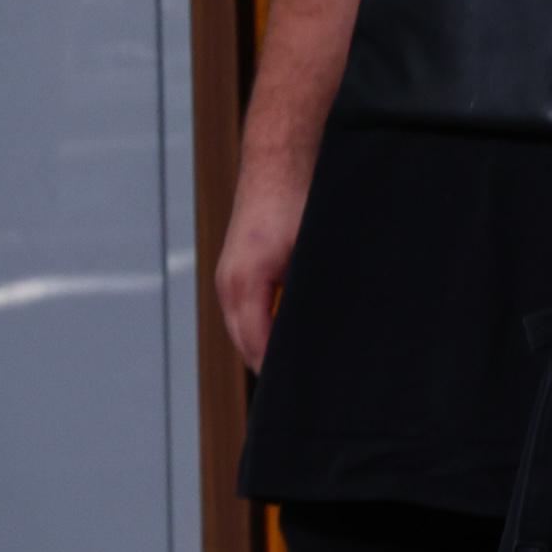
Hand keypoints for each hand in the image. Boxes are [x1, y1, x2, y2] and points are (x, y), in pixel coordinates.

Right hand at [212, 155, 306, 372]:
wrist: (279, 160)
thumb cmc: (296, 199)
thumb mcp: (311, 253)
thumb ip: (308, 297)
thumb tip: (322, 334)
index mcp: (244, 285)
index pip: (259, 351)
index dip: (284, 375)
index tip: (309, 391)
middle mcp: (229, 286)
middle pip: (250, 348)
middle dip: (278, 365)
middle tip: (314, 383)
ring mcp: (229, 280)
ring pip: (248, 332)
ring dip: (273, 345)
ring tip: (308, 358)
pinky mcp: (237, 273)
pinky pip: (250, 314)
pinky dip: (268, 325)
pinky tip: (296, 325)